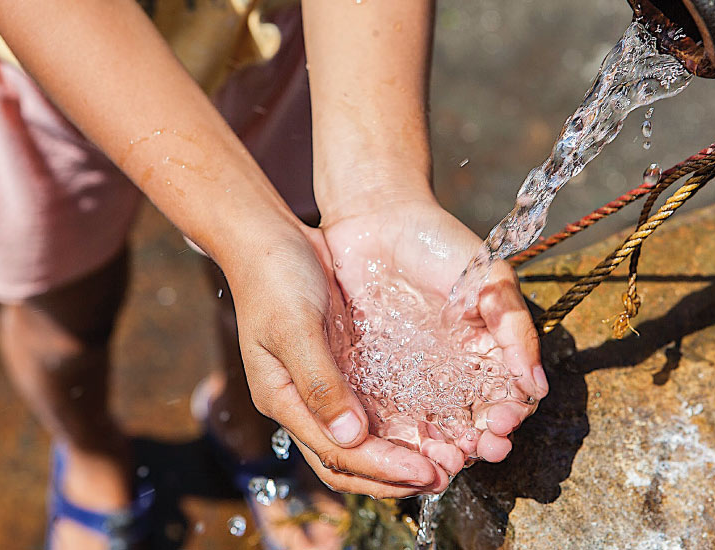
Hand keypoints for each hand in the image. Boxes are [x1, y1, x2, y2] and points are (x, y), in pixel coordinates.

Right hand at [223, 222, 448, 497]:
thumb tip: (351, 437)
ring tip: (445, 460)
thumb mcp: (294, 328)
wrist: (269, 238)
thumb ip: (320, 383)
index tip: (424, 473)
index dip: (382, 469)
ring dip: (401, 456)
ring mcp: (325, 387)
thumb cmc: (274, 278)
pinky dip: (400, 424)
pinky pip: (374, 408)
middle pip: (350, 461)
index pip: (337, 454)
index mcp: (283, 400)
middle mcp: (305, 402)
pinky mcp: (344, 367)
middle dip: (395, 476)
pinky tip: (432, 425)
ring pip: (364, 441)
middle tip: (445, 476)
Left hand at [321, 196, 548, 477]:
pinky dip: (402, 438)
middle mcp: (453, 373)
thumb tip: (537, 386)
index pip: (507, 399)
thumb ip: (515, 329)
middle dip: (480, 444)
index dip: (510, 417)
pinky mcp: (376, 378)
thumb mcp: (489, 279)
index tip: (505, 422)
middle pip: (473, 424)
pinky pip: (391, 417)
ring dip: (443, 450)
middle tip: (478, 450)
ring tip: (445, 459)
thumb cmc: (440, 244)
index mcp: (487, 352)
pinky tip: (407, 446)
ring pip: (434, 428)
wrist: (377, 220)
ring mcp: (415, 378)